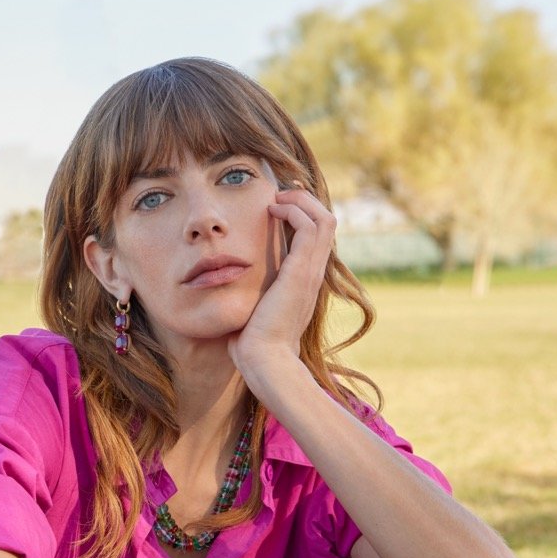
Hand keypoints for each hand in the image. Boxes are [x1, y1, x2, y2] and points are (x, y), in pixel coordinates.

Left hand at [228, 188, 335, 378]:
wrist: (265, 360)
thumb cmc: (253, 343)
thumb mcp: (254, 311)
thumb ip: (251, 296)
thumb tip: (230, 290)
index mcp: (304, 282)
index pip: (316, 238)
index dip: (301, 216)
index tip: (276, 205)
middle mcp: (313, 274)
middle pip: (326, 222)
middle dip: (304, 201)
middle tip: (277, 197)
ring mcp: (311, 272)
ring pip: (324, 218)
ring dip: (300, 201)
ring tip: (276, 199)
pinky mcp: (302, 272)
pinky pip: (311, 226)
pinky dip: (295, 210)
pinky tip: (272, 210)